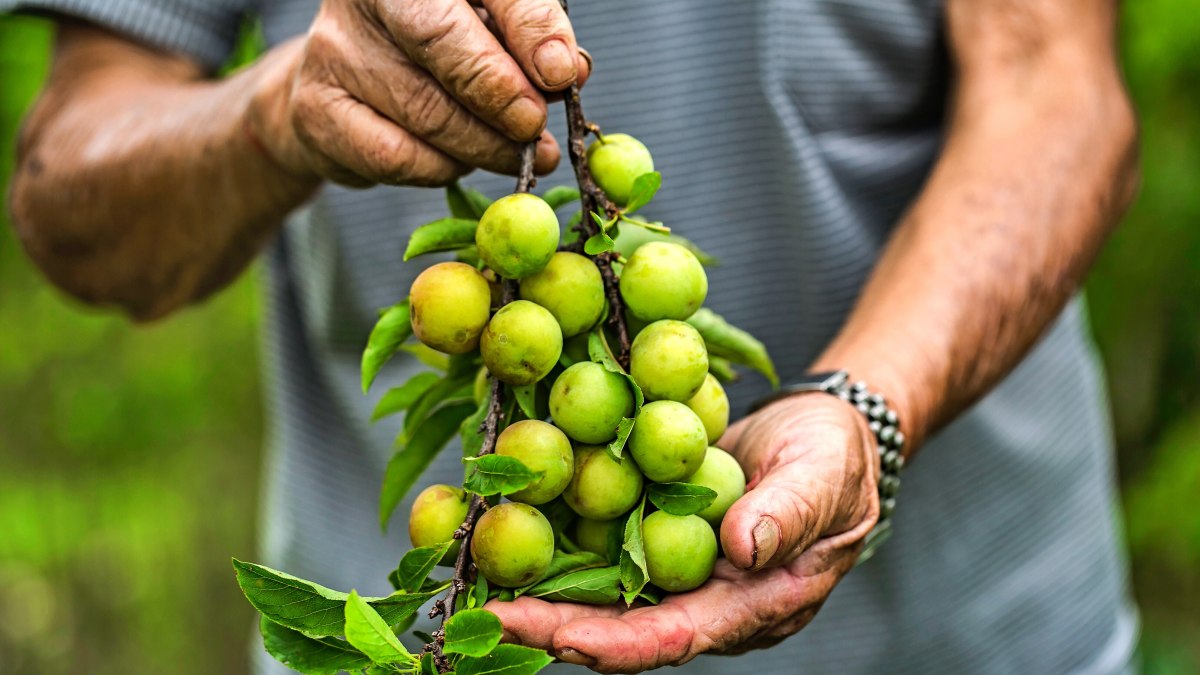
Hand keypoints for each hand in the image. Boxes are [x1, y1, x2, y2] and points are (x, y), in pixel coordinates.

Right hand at [246, 0, 589, 186]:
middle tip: (536, 128)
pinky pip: (398, 156)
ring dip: (485, 146)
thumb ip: (526, 40)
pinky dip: (441, 168)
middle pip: (443, 44)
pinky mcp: (317, 110)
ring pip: (428, 113)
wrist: (349, 87)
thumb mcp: (490, 29)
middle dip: (502, 95)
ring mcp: (334, 50)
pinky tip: (459, 162)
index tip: (561, 75)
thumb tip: (567, 70)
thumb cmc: (437, 49)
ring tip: (518, 155)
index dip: (530, 30)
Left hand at [487, 393, 878, 671]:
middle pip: (625, 627)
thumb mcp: (824, 474)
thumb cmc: (835, 456)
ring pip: (604, 595)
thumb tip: (744, 547)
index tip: (559, 639)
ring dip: (544, 596)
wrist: (823, 430)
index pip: (681, 636)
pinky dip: (559, 549)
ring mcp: (678, 568)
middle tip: (486, 619)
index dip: (618, 644)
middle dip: (555, 628)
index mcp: (755, 603)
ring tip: (478, 588)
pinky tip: (512, 536)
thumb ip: (789, 512)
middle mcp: (707, 599)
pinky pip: (605, 549)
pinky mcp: (657, 532)